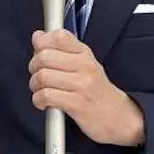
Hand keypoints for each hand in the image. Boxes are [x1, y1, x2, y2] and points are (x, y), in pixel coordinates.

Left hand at [29, 29, 144, 146]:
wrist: (119, 117)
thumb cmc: (96, 91)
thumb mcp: (84, 65)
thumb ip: (61, 50)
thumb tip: (38, 36)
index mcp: (85, 54)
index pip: (59, 36)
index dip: (42, 42)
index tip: (40, 52)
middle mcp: (85, 66)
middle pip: (44, 56)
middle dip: (34, 67)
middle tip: (38, 75)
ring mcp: (82, 85)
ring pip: (43, 76)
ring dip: (35, 86)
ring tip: (41, 90)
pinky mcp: (77, 104)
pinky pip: (46, 96)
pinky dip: (38, 100)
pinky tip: (44, 103)